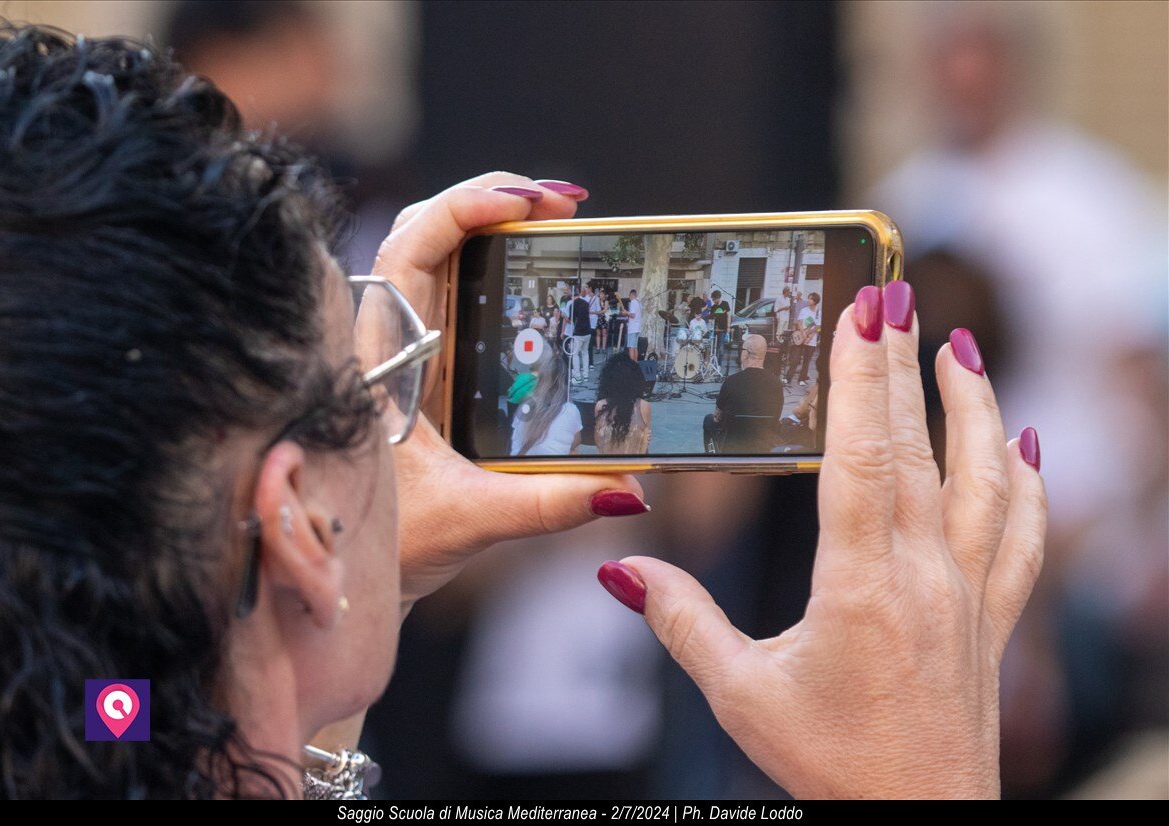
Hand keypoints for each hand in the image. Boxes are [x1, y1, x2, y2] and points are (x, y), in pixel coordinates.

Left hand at [361, 173, 648, 610]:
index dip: (463, 208)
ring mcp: (400, 351)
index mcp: (378, 361)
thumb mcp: (471, 520)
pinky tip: (530, 271)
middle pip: (424, 231)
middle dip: (491, 200)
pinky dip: (489, 269)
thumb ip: (551, 503)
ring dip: (490, 228)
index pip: (409, 248)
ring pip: (434, 256)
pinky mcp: (418, 369)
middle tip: (562, 202)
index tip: (527, 199)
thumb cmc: (381, 546)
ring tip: (555, 218)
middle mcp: (385, 342)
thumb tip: (629, 486)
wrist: (340, 574)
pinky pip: (450, 295)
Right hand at [597, 283, 1046, 797]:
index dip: (860, 379)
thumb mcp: (741, 692)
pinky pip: (1023, 536)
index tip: (862, 314)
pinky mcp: (990, 618)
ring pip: (987, 479)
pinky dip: (1030, 482)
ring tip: (958, 349)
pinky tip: (1027, 442)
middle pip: (916, 449)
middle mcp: (924, 576)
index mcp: (861, 584)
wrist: (917, 823)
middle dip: (903, 366)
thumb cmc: (833, 764)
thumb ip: (680, 620)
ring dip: (976, 407)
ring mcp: (967, 594)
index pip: (860, 457)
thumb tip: (622, 566)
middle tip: (895, 298)